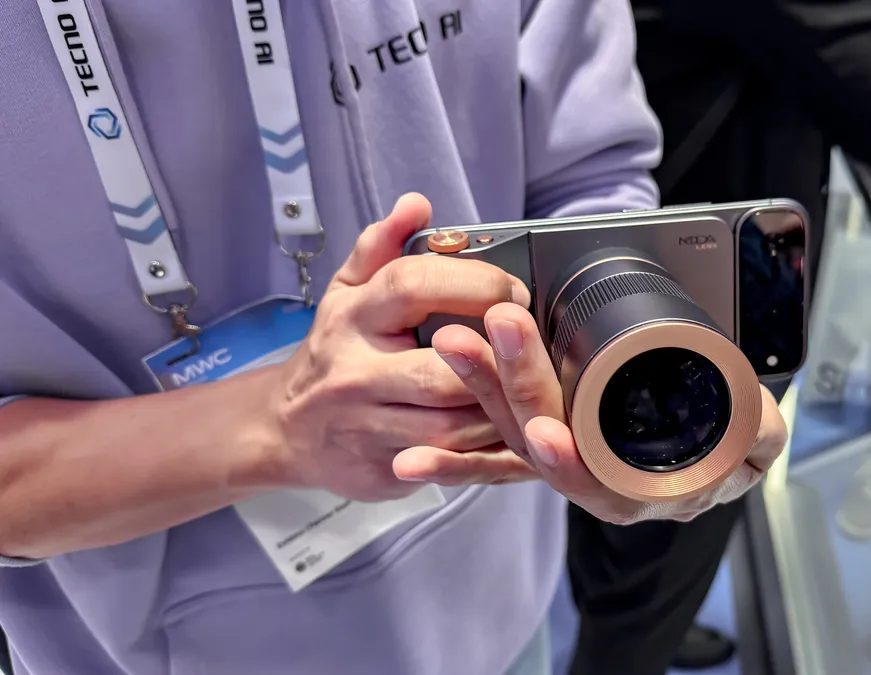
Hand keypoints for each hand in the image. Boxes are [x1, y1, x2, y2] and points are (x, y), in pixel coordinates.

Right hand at [269, 194, 538, 501]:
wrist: (285, 429)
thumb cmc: (336, 351)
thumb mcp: (347, 292)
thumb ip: (382, 246)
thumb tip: (416, 204)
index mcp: (352, 316)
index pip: (412, 287)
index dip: (474, 284)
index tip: (513, 291)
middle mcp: (354, 372)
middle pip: (441, 370)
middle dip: (498, 361)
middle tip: (532, 348)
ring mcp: (365, 426)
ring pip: (452, 425)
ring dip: (499, 410)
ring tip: (526, 389)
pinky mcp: (381, 468)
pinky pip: (448, 462)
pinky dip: (486, 448)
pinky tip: (509, 429)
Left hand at [411, 302, 788, 523]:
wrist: (702, 450)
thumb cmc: (724, 443)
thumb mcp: (756, 437)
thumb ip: (755, 428)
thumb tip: (752, 415)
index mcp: (638, 487)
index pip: (599, 476)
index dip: (572, 461)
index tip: (548, 435)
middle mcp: (590, 479)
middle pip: (542, 437)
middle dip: (511, 386)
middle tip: (487, 334)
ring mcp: (558, 457)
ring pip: (508, 429)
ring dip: (475, 389)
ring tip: (449, 346)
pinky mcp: (535, 441)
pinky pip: (487, 448)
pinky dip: (452, 450)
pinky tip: (414, 449)